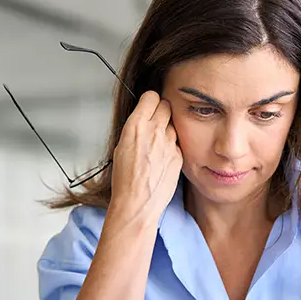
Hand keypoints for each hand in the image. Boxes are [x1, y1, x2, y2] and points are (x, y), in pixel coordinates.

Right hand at [109, 91, 182, 223]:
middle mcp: (155, 131)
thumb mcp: (121, 147)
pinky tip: (162, 160)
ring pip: (173, 125)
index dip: (150, 101)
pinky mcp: (179, 155)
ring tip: (157, 146)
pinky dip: (172, 147)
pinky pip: (177, 143)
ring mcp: (170, 143)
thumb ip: (135, 129)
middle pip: (166, 105)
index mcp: (136, 126)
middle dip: (161, 111)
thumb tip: (143, 121)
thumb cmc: (125, 180)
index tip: (149, 106)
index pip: (151, 96)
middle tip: (156, 122)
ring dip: (167, 131)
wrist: (138, 203)